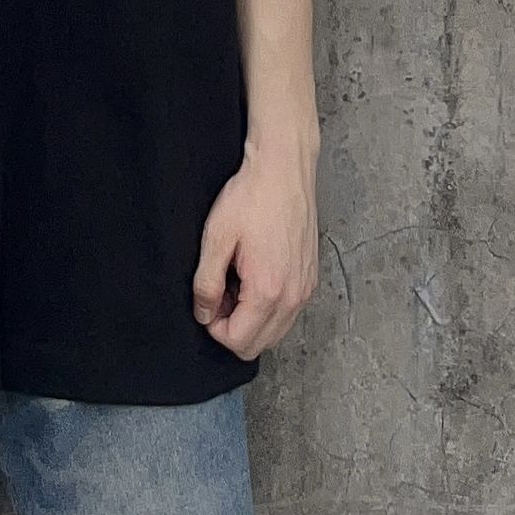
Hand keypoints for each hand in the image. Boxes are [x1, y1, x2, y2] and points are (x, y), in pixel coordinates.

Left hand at [192, 137, 318, 358]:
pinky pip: (287, 312)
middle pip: (259, 345)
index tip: (207, 299)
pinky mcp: (310, 278)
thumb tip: (204, 313)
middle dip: (233, 327)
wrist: (284, 169)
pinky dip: (268, 306)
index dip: (214, 326)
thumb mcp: (216, 238)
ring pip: (275, 331)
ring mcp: (305, 288)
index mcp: (268, 290)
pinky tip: (253, 276)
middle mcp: (294, 296)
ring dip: (251, 318)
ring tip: (236, 282)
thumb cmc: (252, 197)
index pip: (238, 342)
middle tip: (219, 293)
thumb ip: (206, 283)